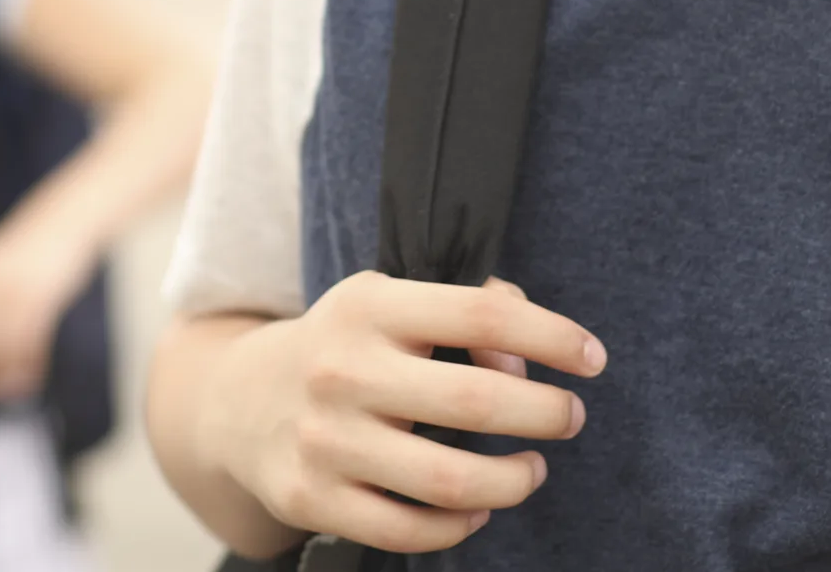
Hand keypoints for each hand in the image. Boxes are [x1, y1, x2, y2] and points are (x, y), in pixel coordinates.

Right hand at [202, 272, 601, 556]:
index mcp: (369, 305)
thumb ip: (471, 310)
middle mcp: (342, 369)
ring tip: (531, 470)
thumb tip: (520, 367)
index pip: (481, 315)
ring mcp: (324, 439)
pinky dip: (459, 525)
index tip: (592, 359)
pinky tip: (476, 509)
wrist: (239, 401)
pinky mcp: (312, 498)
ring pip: (449, 481)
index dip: (551, 336)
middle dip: (545, 413)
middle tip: (569, 417)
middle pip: (475, 400)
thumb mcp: (393, 301)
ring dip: (513, 481)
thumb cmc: (348, 346)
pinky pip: (408, 529)